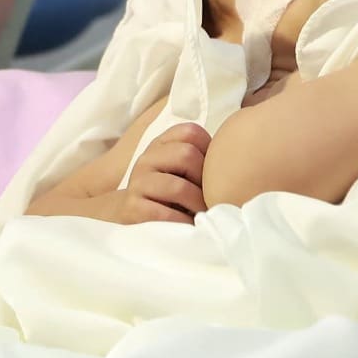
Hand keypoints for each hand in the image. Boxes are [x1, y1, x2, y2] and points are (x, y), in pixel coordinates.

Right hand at [57, 123, 207, 223]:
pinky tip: (188, 226)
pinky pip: (166, 213)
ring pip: (178, 187)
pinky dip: (183, 222)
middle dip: (205, 179)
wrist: (127, 218)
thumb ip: (199, 159)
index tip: (211, 172)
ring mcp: (138, 183)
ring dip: (197, 204)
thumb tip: (231, 167)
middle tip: (210, 197)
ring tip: (202, 214)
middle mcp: (146, 159)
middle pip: (187, 155)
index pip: (190, 132)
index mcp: (160, 145)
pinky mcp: (133, 208)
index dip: (208, 151)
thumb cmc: (165, 196)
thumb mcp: (179, 171)